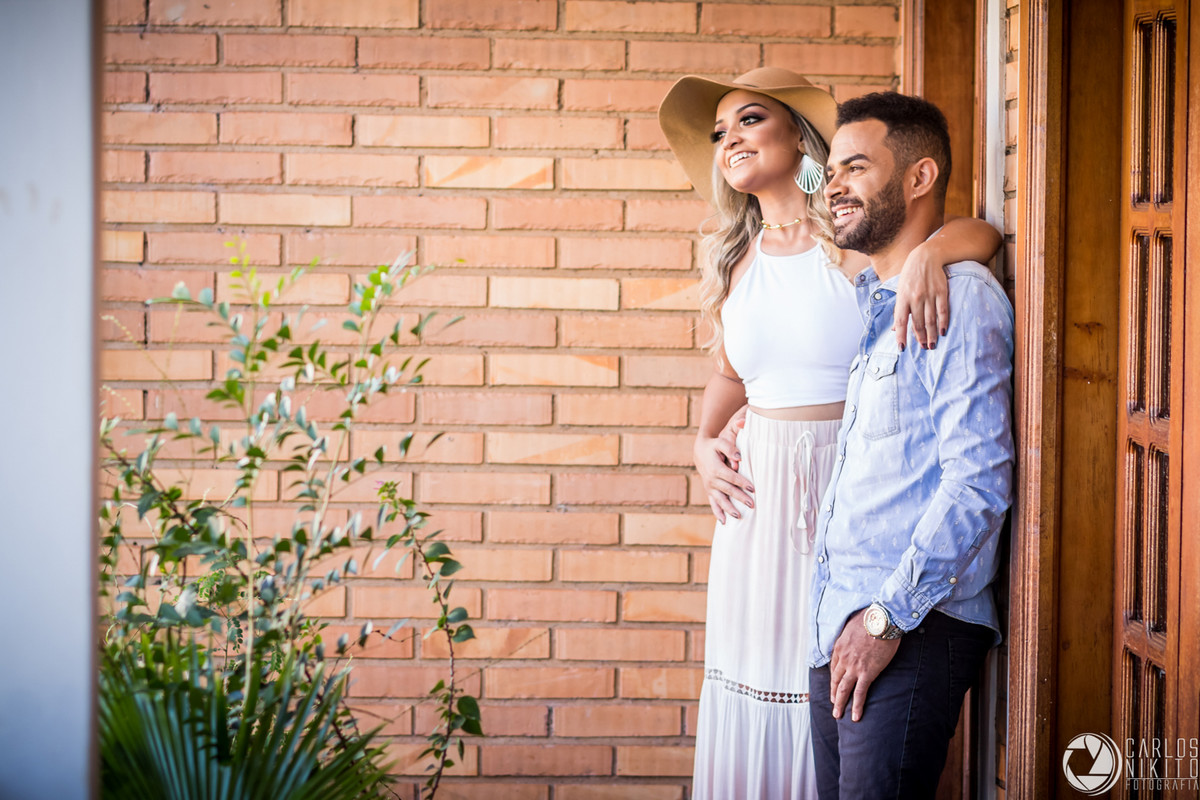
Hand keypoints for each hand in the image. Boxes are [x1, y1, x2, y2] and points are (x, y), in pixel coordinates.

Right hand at [693, 406, 752, 522]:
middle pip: (727, 490)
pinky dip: (718, 513)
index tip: (752, 488)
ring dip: (729, 509)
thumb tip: (739, 457)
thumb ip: (730, 448)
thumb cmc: (714, 446)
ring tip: (739, 516)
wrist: (700, 451)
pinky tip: (724, 522)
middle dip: (740, 498)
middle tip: (752, 504)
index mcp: (715, 468)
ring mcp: (709, 487)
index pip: (731, 477)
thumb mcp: (720, 442)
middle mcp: (711, 480)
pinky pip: (713, 503)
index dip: (741, 482)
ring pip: (720, 500)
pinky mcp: (709, 491)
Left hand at [828, 608, 900, 722]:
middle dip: (833, 693)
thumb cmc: (869, 619)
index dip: (834, 677)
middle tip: (833, 704)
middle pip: (835, 680)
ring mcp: (854, 667)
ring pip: (843, 689)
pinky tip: (856, 716)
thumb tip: (853, 636)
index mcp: (839, 646)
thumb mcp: (852, 626)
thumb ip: (850, 635)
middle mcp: (843, 658)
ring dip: (839, 703)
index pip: (834, 666)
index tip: (834, 685)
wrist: (880, 621)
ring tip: (838, 714)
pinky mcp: (867, 673)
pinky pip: (860, 693)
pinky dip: (857, 706)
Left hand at [895, 241, 949, 350]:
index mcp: (902, 298)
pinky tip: (943, 332)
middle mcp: (915, 298)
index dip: (901, 335)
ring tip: (932, 345)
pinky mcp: (941, 291)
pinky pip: (942, 310)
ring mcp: (929, 295)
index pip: (900, 321)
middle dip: (920, 338)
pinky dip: (943, 322)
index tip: (902, 348)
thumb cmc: (910, 275)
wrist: (926, 257)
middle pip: (917, 323)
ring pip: (930, 319)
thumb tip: (895, 329)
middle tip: (923, 348)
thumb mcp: (900, 290)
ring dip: (931, 334)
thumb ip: (899, 310)